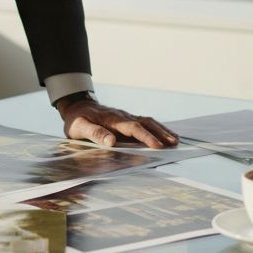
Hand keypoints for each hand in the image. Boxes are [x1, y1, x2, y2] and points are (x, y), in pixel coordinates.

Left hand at [56, 95, 178, 148]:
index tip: (157, 146)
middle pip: (145, 123)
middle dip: (160, 133)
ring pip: (147, 121)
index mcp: (111, 119)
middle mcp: (122, 116)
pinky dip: (157, 128)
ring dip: (161, 130)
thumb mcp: (79, 127)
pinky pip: (145, 123)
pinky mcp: (127, 120)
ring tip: (175, 140)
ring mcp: (126, 117)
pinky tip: (165, 135)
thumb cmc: (77, 120)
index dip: (145, 137)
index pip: (132, 128)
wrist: (77, 106)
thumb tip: (111, 142)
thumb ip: (94, 133)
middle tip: (174, 143)